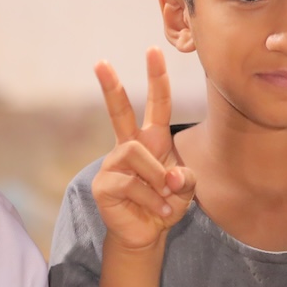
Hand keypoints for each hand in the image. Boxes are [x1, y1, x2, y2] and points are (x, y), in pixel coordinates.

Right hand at [92, 47, 195, 251]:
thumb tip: (170, 177)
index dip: (157, 80)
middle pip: (118, 113)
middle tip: (100, 63)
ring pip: (136, 155)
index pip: (156, 106)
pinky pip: (131, 184)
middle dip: (110, 88)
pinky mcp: (103, 186)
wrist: (146, 235)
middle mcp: (128, 148)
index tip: (153, 51)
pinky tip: (158, 212)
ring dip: (157, 179)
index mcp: (151, 142)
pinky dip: (152, 200)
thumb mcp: (186, 190)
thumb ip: (186, 178)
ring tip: (166, 199)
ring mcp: (112, 166)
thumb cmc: (164, 206)